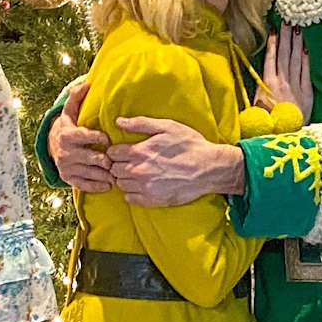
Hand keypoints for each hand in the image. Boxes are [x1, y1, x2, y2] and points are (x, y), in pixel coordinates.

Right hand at [48, 79, 112, 193]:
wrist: (53, 146)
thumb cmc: (68, 127)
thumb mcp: (70, 111)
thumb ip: (77, 97)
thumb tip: (87, 83)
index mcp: (67, 135)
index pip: (83, 137)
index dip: (97, 138)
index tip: (108, 139)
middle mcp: (66, 153)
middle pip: (89, 158)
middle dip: (105, 159)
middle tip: (118, 160)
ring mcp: (67, 168)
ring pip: (89, 173)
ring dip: (105, 174)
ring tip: (118, 172)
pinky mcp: (69, 179)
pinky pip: (84, 185)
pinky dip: (97, 186)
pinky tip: (109, 184)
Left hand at [108, 118, 243, 207]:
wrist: (208, 168)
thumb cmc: (189, 145)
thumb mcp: (166, 127)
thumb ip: (140, 124)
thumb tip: (119, 121)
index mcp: (139, 151)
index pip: (112, 153)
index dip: (116, 151)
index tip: (123, 151)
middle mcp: (138, 171)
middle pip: (114, 170)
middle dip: (119, 164)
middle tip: (131, 162)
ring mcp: (144, 188)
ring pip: (120, 184)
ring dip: (125, 178)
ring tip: (137, 173)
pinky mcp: (152, 200)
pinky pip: (130, 199)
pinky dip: (131, 192)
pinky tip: (141, 185)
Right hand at [259, 27, 312, 120]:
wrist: (284, 139)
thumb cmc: (265, 126)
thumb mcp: (253, 110)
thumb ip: (255, 93)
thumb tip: (251, 81)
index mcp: (267, 85)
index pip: (271, 58)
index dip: (273, 43)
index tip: (274, 28)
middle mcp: (282, 82)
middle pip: (284, 54)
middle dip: (286, 36)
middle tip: (287, 18)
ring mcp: (295, 86)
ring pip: (295, 59)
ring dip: (296, 42)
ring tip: (296, 26)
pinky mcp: (307, 93)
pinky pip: (306, 72)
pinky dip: (306, 58)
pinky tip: (305, 47)